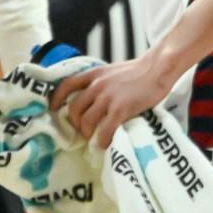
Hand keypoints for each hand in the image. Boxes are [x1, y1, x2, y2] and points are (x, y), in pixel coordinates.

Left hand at [56, 55, 170, 149]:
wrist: (158, 68)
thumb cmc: (140, 71)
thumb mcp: (112, 71)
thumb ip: (101, 82)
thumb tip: (93, 100)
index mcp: (94, 74)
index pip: (66, 85)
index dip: (56, 99)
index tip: (54, 110)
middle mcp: (96, 85)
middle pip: (74, 109)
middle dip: (76, 124)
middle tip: (84, 131)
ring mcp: (108, 97)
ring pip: (86, 122)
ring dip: (88, 134)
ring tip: (94, 140)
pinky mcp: (120, 109)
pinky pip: (104, 130)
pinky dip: (102, 141)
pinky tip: (105, 145)